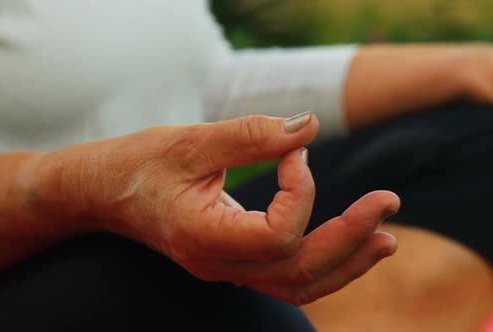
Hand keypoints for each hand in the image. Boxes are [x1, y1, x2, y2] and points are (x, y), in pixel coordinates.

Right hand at [34, 113, 399, 304]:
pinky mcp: (234, 260)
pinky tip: (351, 243)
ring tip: (385, 237)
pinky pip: (288, 275)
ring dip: (347, 262)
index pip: (278, 235)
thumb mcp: (190, 141)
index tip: (294, 151)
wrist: (105, 192)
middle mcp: (218, 264)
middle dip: (351, 238)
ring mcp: (227, 269)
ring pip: (300, 284)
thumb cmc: (139, 164)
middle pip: (300, 271)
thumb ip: (252, 135)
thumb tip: (309, 126)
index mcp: (203, 237)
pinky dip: (324, 262)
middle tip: (387, 204)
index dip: (302, 191)